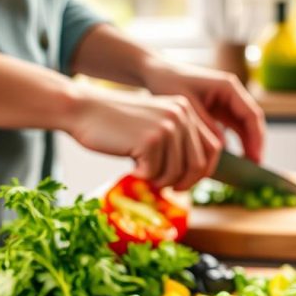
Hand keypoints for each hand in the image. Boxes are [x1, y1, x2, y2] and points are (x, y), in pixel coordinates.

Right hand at [68, 86, 222, 189]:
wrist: (82, 109)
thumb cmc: (115, 124)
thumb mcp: (154, 125)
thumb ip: (176, 141)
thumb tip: (195, 175)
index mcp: (185, 109)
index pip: (213, 147)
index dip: (203, 172)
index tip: (185, 183)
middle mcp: (181, 114)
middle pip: (199, 164)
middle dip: (183, 182)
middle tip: (163, 186)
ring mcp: (167, 126)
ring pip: (176, 172)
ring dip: (158, 180)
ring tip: (140, 169)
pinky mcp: (151, 139)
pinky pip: (154, 173)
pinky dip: (141, 175)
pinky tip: (129, 162)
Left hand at [142, 59, 264, 162]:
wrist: (155, 72)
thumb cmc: (169, 83)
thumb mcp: (187, 105)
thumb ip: (205, 125)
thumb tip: (222, 147)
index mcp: (229, 87)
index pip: (251, 115)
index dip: (256, 138)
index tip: (255, 159)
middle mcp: (232, 93)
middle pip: (251, 121)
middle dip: (255, 144)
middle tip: (254, 168)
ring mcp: (226, 101)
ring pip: (244, 126)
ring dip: (247, 145)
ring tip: (246, 167)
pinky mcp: (218, 108)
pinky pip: (233, 127)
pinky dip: (235, 142)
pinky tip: (233, 159)